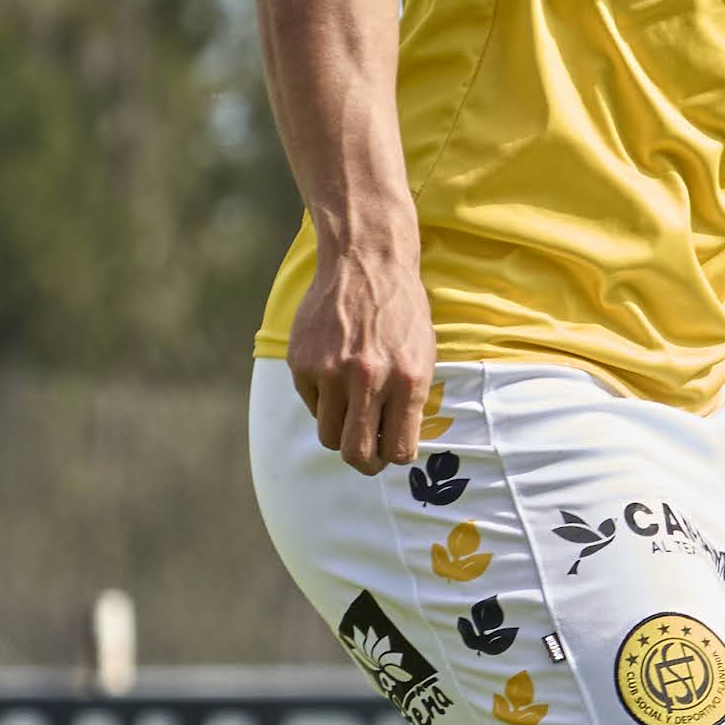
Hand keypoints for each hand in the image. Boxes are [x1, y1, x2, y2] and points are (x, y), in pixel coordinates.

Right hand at [287, 225, 437, 473]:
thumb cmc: (401, 309)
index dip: (395, 457)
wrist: (366, 261)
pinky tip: (333, 374)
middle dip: (365, 464)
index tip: (391, 450)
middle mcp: (368, 380)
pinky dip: (322, 400)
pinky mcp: (302, 362)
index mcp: (407, 380)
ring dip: (340, 433)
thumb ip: (411, 399)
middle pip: (357, 454)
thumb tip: (397, 443)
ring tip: (349, 413)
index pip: (400, 450)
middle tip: (367, 456)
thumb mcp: (422, 353)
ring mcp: (330, 372)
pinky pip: (311, 404)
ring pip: (328, 436)